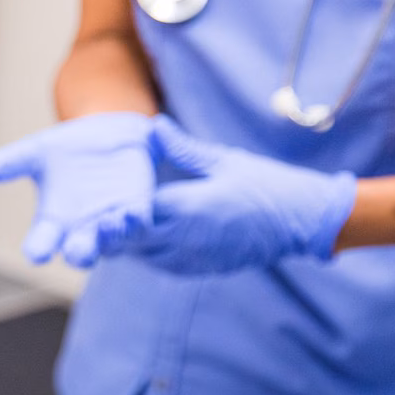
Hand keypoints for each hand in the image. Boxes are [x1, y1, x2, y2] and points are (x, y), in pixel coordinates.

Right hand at [0, 111, 155, 267]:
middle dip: (78, 254)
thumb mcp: (37, 152)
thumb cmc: (67, 148)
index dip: (38, 249)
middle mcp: (81, 228)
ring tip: (106, 224)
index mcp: (53, 220)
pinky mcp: (136, 209)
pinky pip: (137, 224)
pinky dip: (133, 222)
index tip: (36, 254)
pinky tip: (129, 212)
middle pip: (79, 253)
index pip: (42, 242)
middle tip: (75, 251)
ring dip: (110, 238)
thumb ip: (13, 162)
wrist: (106, 134)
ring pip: (112, 244)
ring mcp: (110, 222)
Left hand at [113, 116, 357, 275]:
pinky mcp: (204, 268)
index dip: (113, 208)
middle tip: (92, 217)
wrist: (303, 220)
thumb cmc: (264, 184)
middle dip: (113, 230)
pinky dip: (148, 253)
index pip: (137, 213)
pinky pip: (164, 265)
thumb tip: (152, 126)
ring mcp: (196, 258)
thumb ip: (181, 148)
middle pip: (134, 240)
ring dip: (129, 243)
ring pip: (146, 256)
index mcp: (190, 208)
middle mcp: (188, 239)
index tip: (94, 200)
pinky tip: (140, 238)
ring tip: (108, 226)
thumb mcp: (222, 160)